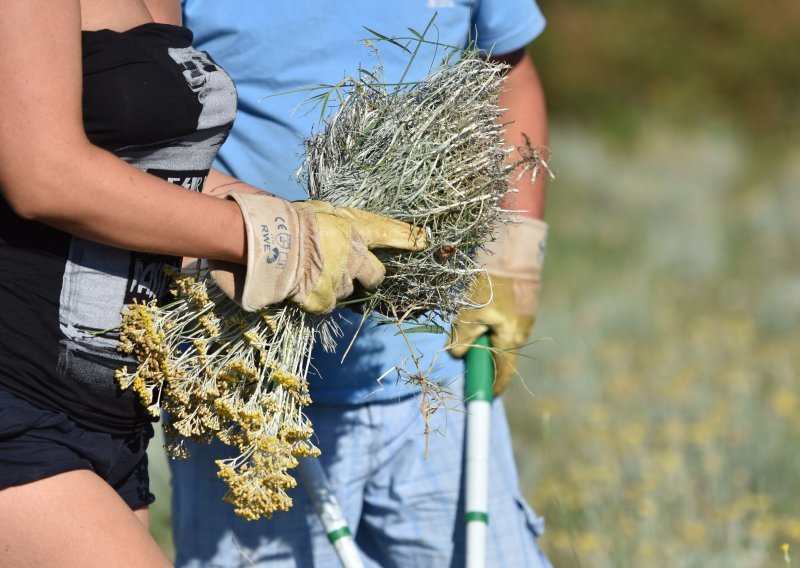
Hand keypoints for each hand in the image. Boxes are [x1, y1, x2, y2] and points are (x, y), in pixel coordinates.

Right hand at [210, 194, 426, 312]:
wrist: (267, 243)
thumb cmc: (289, 221)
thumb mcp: (320, 210)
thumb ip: (337, 219)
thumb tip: (343, 220)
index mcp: (354, 232)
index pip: (389, 234)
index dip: (410, 238)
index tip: (426, 239)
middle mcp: (354, 259)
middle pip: (376, 275)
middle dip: (369, 276)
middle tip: (349, 269)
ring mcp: (340, 283)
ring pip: (347, 289)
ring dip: (335, 284)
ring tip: (312, 272)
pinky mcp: (324, 301)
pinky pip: (327, 303)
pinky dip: (317, 297)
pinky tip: (303, 285)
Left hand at [447, 217, 546, 394]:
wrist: (510, 253)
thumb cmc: (490, 286)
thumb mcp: (470, 314)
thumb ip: (462, 339)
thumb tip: (457, 354)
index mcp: (511, 339)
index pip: (504, 374)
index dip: (493, 387)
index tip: (482, 396)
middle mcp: (520, 332)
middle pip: (499, 356)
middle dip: (483, 360)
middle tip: (466, 359)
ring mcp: (520, 318)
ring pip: (498, 338)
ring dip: (482, 339)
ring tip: (467, 330)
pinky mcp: (517, 305)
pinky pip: (500, 323)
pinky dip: (487, 325)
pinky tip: (476, 313)